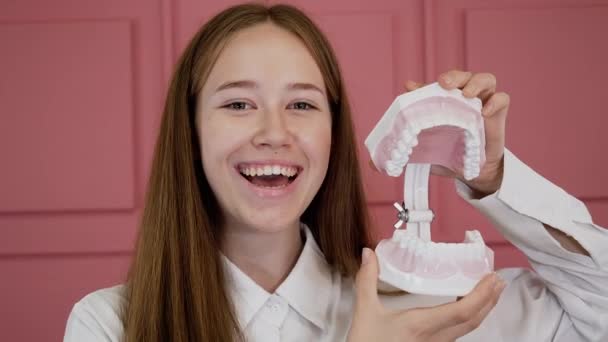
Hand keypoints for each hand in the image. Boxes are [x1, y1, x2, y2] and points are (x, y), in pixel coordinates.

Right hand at [347, 248, 505, 341]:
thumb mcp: (365, 312)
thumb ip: (367, 281)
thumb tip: (368, 254)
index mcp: (421, 325)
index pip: (462, 311)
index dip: (482, 294)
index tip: (492, 278)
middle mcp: (434, 338)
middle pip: (473, 321)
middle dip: (490, 300)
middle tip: (498, 280)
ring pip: (467, 329)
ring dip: (482, 309)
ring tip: (488, 292)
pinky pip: (457, 333)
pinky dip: (467, 318)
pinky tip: (464, 309)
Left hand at [404, 71, 509, 195]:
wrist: (471, 172)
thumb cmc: (447, 154)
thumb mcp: (423, 150)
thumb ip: (402, 150)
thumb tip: (372, 163)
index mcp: (444, 101)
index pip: (437, 84)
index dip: (425, 84)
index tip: (410, 88)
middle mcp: (463, 97)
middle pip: (462, 75)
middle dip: (453, 76)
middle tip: (444, 84)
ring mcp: (483, 103)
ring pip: (485, 79)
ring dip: (475, 83)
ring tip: (466, 95)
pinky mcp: (498, 114)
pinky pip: (502, 99)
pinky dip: (495, 101)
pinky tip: (485, 111)